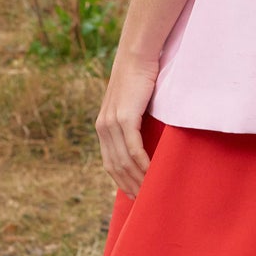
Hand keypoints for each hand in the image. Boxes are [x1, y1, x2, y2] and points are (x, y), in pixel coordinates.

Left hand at [95, 51, 159, 198]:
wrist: (137, 55)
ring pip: (124, 161)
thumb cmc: (140, 78)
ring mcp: (112, 123)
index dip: (121, 180)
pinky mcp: (125, 117)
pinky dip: (143, 164)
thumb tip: (146, 139)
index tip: (135, 194)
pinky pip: (133, 149)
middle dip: (130, 185)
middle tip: (144, 200)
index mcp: (103, 126)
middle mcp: (103, 127)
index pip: (110, 162)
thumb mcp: (133, 105)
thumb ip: (133, 122)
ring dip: (138, 178)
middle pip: (115, 166)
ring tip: (150, 191)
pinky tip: (152, 173)